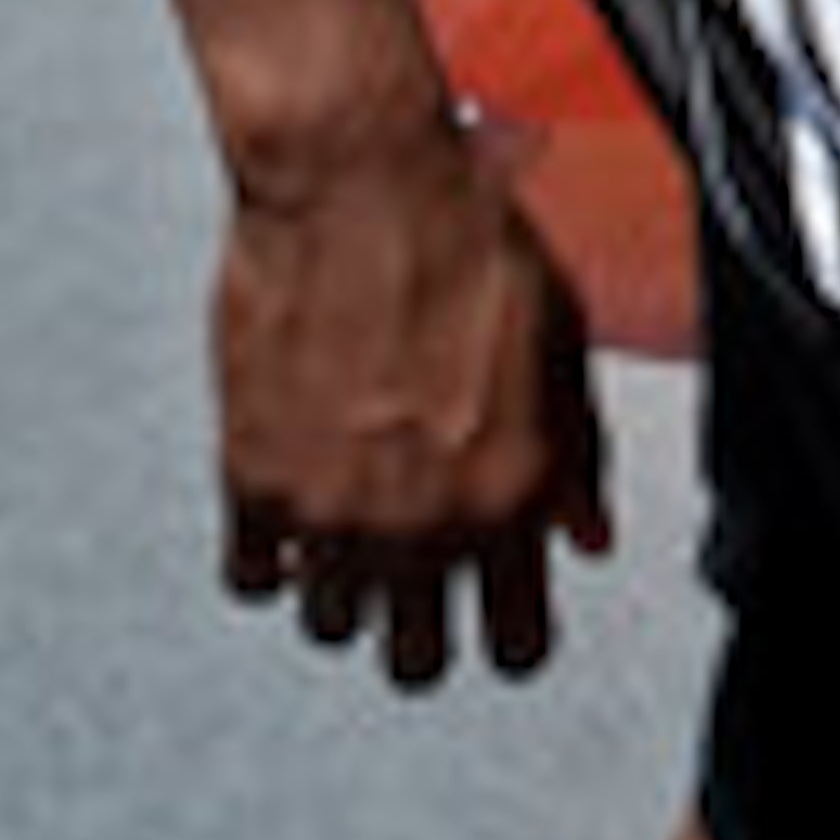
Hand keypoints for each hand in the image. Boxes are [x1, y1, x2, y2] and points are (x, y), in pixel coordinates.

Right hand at [214, 108, 610, 689]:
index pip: (520, 647)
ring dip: (344, 589)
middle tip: (415, 584)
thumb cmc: (467, 237)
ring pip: (333, 629)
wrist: (359, 177)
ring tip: (351, 530)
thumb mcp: (561, 345)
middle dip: (421, 630)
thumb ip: (577, 459)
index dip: (511, 633)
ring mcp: (334, 512)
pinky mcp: (255, 481)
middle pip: (418, 662)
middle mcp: (425, 523)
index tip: (498, 614)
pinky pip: (252, 580)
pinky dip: (270, 558)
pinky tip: (292, 511)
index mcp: (512, 497)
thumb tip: (587, 535)